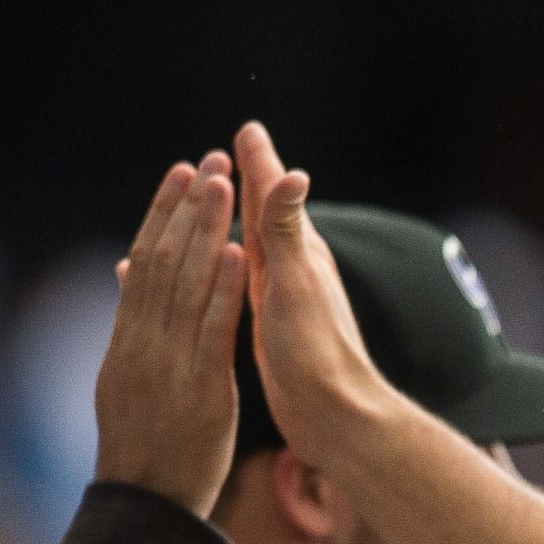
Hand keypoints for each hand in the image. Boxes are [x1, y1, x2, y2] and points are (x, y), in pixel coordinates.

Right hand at [91, 152, 246, 514]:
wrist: (148, 505)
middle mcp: (143, 342)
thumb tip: (127, 278)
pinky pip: (214, 329)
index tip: (181, 174)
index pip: (146, 262)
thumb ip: (132, 329)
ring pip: (187, 285)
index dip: (162, 214)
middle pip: (164, 261)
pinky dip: (226, 289)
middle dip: (186, 209)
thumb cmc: (145, 447)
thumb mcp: (127, 382)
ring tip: (223, 187)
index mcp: (127, 339)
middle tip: (206, 160)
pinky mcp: (201, 386)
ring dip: (207, 234)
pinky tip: (242, 254)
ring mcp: (170, 363)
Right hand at [234, 119, 403, 464]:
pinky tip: (211, 274)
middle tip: (231, 150)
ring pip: (249, 248)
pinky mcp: (269, 328)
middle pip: (263, 216)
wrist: (332, 414)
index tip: (247, 129)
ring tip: (212, 205)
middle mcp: (293, 272)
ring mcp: (282, 300)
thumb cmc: (317, 349)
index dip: (258, 164)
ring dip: (232, 222)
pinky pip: (239, 284)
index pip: (273, 196)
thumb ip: (288, 230)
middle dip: (246, 182)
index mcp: (299, 254)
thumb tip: (295, 173)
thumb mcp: (297, 282)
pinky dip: (222, 268)